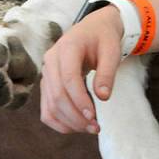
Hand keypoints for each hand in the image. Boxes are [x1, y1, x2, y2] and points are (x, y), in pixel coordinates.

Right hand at [40, 7, 121, 134]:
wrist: (93, 29)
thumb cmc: (103, 38)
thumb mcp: (112, 50)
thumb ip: (108, 72)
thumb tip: (103, 97)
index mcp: (67, 48)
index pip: (69, 79)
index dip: (80, 100)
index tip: (93, 116)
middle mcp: (51, 61)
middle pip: (57, 95)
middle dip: (75, 116)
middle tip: (96, 128)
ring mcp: (46, 74)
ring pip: (50, 105)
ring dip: (68, 122)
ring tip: (90, 129)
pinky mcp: (47, 85)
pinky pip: (47, 108)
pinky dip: (59, 122)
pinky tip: (77, 127)